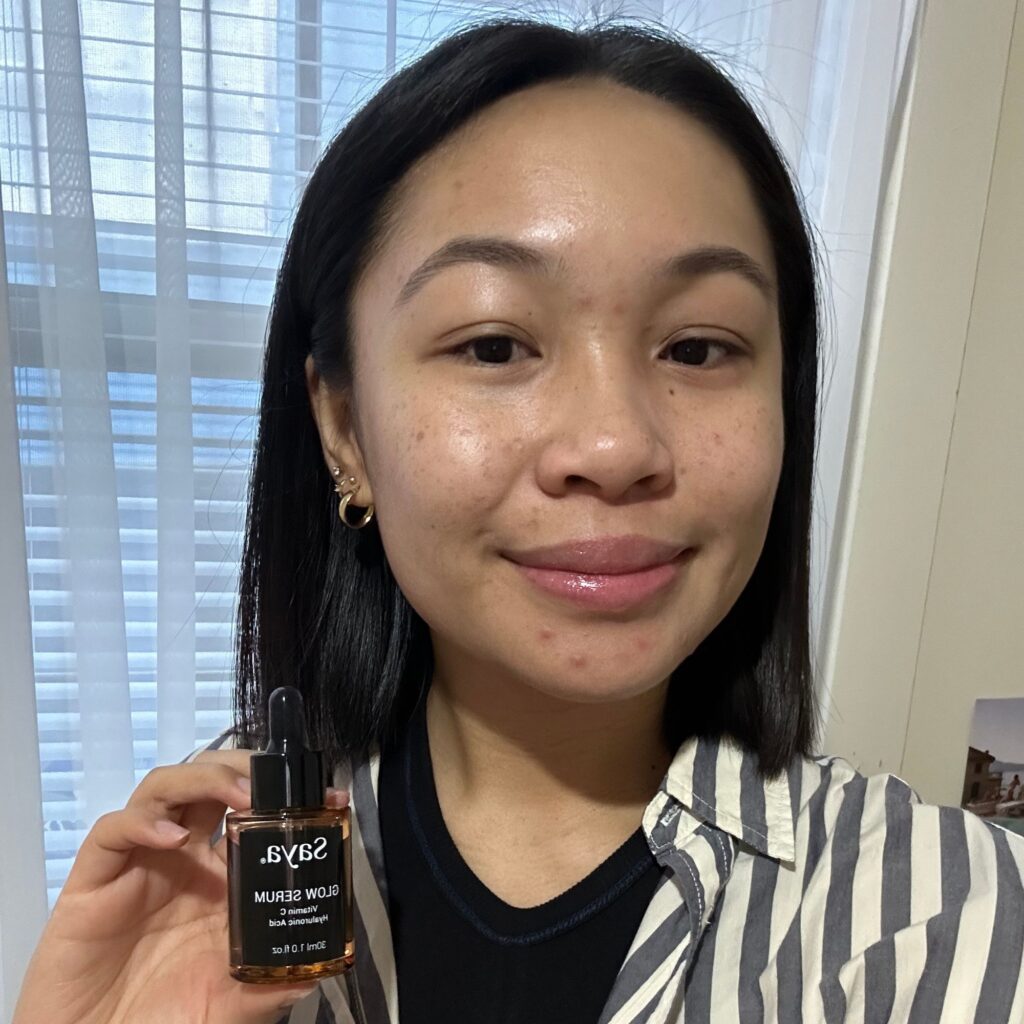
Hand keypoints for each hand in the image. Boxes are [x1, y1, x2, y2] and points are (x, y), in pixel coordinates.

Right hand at [13, 748, 349, 1023]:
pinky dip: (142, 822)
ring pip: (165, 787)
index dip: (288, 797)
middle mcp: (183, 859)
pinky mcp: (94, 880)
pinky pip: (113, 830)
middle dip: (246, 767)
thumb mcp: (228, 1007)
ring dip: (204, 778)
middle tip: (277, 780)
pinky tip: (171, 838)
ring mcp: (139, 863)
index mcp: (220, 878)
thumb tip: (313, 975)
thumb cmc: (159, 1021)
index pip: (255, 813)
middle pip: (212, 781)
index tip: (329, 799)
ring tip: (238, 795)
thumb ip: (268, 991)